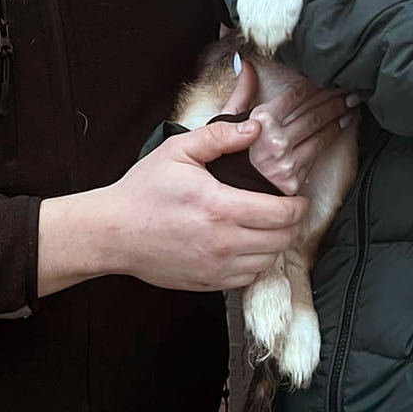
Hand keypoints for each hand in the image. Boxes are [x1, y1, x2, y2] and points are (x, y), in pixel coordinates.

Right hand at [37, 119, 307, 296]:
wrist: (114, 233)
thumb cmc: (144, 191)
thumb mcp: (177, 151)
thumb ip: (219, 136)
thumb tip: (255, 129)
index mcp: (220, 207)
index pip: (281, 214)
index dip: (298, 206)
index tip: (298, 198)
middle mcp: (223, 242)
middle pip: (281, 240)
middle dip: (292, 224)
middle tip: (288, 211)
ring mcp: (216, 267)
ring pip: (268, 262)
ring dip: (275, 244)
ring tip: (269, 227)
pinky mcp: (207, 282)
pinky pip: (248, 278)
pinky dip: (256, 263)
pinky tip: (247, 246)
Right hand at [224, 60, 354, 194]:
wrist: (222, 198)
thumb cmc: (223, 157)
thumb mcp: (225, 120)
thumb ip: (241, 91)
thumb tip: (244, 63)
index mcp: (258, 121)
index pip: (295, 96)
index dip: (313, 85)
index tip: (325, 78)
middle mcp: (274, 141)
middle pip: (313, 113)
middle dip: (333, 98)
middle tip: (348, 89)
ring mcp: (286, 161)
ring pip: (321, 133)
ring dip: (339, 116)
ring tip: (350, 105)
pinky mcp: (294, 179)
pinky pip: (319, 153)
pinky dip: (333, 136)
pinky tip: (341, 127)